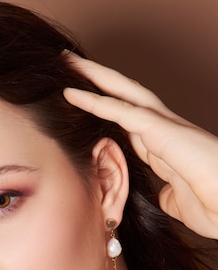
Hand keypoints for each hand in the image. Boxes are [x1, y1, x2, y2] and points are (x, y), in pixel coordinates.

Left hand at [64, 55, 217, 238]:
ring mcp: (166, 126)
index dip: (106, 106)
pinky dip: (96, 101)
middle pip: (125, 95)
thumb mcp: (178, 202)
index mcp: (165, 146)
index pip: (129, 120)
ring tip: (66, 61)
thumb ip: (166, 192)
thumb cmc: (216, 208)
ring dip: (93, 77)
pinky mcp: (164, 132)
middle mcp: (164, 129)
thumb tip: (161, 194)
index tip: (83, 99)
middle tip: (70, 63)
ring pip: (123, 92)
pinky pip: (123, 111)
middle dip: (98, 78)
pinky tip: (72, 93)